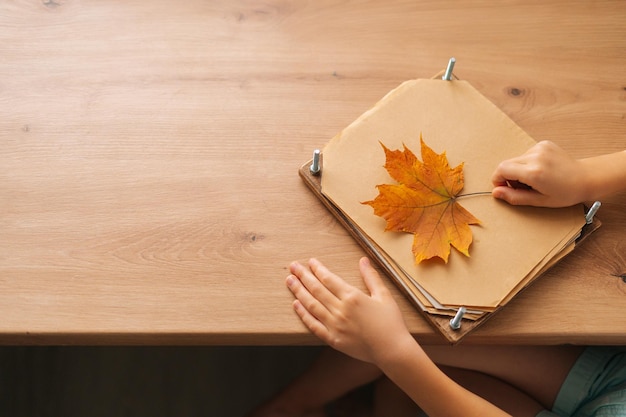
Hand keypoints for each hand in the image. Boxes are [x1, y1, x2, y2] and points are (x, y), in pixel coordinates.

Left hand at [286, 257, 412, 364]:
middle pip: (316, 289)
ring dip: (298, 291)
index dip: (318, 269)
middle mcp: (340, 309)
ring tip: (289, 281)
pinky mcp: (332, 339)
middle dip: (303, 276)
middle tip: (293, 266)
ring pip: (311, 305)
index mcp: (352, 297)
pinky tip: (295, 305)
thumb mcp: (384, 296)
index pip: (329, 279)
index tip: (310, 262)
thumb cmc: (391, 322)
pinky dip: (303, 314)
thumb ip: (371, 277)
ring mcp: (334, 325)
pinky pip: (313, 325)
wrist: (392, 350)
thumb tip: (363, 260)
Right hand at [491, 141, 586, 206]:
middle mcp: (535, 156)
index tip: (504, 188)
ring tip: (534, 180)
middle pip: (506, 163)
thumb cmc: (566, 193)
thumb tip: (496, 192)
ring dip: (518, 170)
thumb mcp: (539, 201)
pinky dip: (527, 163)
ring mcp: (540, 148)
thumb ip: (515, 197)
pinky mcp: (543, 144)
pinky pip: (525, 154)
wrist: (587, 178)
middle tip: (522, 187)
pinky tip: (540, 171)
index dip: (498, 180)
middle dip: (508, 177)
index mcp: (534, 172)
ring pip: (515, 159)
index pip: (501, 169)